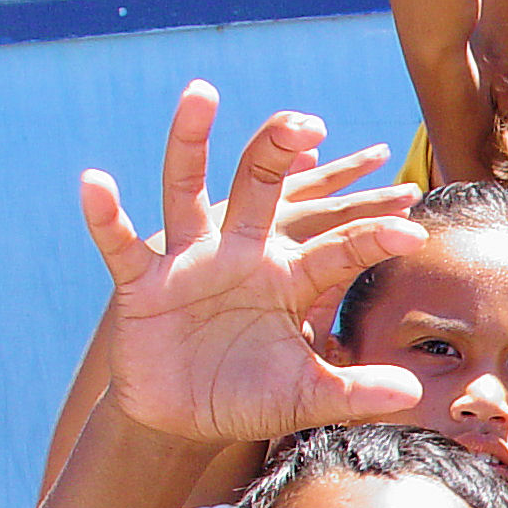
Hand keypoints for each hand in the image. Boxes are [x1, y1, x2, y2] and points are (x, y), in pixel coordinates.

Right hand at [82, 83, 427, 442]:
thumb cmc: (253, 394)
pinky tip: (95, 180)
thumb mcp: (306, 395)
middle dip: (282, 150)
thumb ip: (355, 390)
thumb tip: (413, 391)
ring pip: (187, 188)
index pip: (336, 247)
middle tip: (310, 124)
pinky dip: (105, 214)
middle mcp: (241, 253)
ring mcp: (189, 261)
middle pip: (262, 184)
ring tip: (202, 92)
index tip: (411, 227)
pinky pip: (120, 242)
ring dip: (191, 140)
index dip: (370, 235)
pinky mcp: (143, 282)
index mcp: (290, 275)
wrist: (186, 415)